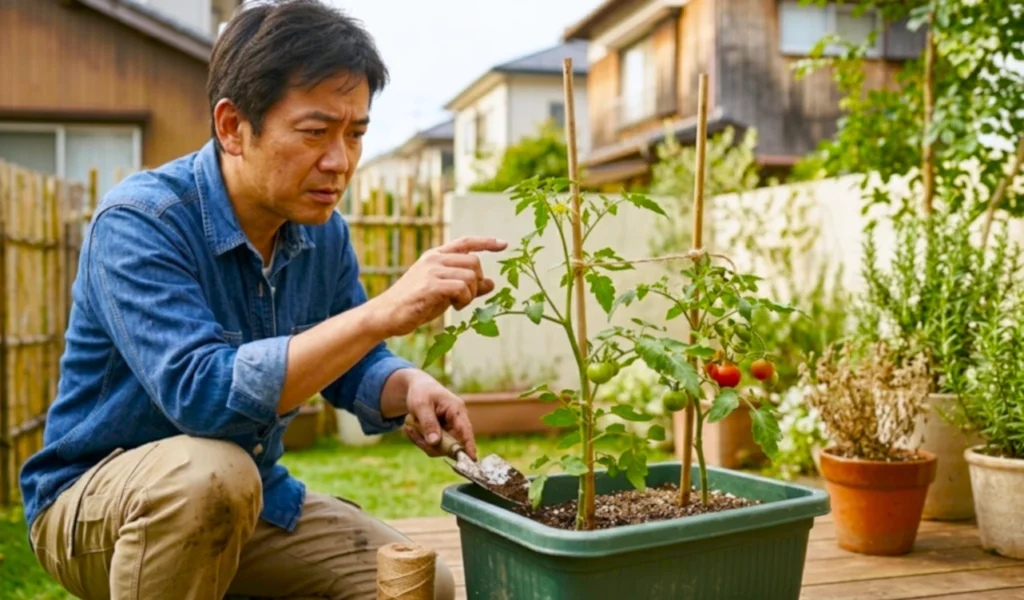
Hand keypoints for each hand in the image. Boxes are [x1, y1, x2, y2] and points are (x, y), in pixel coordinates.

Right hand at [370, 236, 506, 336]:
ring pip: (470, 275)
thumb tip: (492, 283)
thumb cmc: (416, 304)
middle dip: (477, 282)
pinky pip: (462, 288)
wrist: (387, 315)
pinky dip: (464, 299)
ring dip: (471, 294)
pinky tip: (454, 306)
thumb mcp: (445, 293)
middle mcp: (434, 259)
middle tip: (465, 297)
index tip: (504, 244)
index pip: (466, 242)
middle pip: (474, 262)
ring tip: (458, 304)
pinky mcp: (431, 285)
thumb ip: (467, 286)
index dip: (486, 242)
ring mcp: (432, 270)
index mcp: (436, 256)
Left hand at [401, 372, 476, 460]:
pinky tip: (411, 428)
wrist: (419, 388)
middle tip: (411, 431)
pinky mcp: (443, 435)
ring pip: (440, 447)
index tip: (472, 459)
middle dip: (430, 444)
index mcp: (457, 410)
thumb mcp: (421, 405)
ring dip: (422, 441)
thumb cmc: (422, 392)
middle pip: (450, 444)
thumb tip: (435, 442)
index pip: (465, 430)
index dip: (469, 445)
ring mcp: (450, 429)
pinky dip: (421, 440)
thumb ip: (428, 423)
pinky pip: (433, 445)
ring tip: (409, 426)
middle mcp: (457, 421)